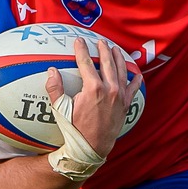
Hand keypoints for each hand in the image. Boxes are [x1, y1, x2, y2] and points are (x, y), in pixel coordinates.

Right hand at [48, 36, 133, 171]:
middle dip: (103, 50)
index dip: (81, 50)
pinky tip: (137, 74)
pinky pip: (132, 89)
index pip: (86, 63)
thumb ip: (55, 88)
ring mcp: (119, 97)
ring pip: (121, 72)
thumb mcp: (61, 109)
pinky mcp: (125, 105)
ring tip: (115, 49)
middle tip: (100, 41)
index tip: (79, 41)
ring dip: (118, 59)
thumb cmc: (75, 129)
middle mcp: (109, 89)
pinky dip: (135, 80)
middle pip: (107, 63)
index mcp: (93, 88)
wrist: (92, 147)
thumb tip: (51, 71)